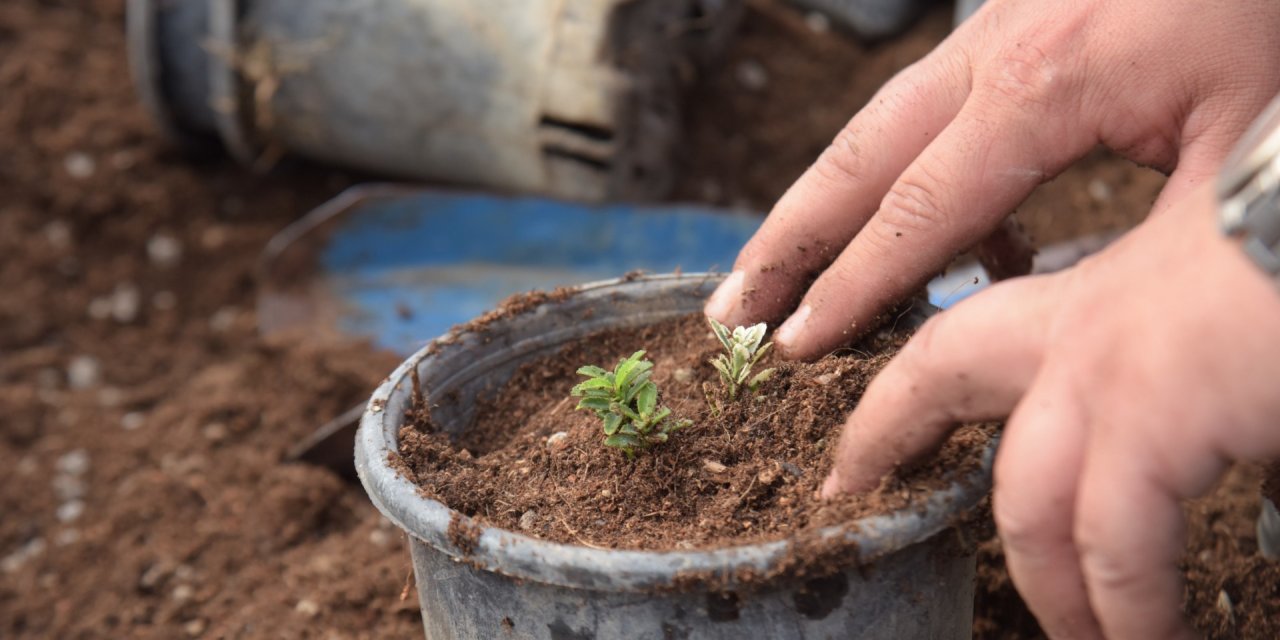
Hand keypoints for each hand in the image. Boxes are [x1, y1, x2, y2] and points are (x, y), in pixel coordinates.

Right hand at [705, 0, 1279, 359]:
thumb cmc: (1273, 18)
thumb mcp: (1246, 137)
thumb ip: (1155, 231)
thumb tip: (1086, 317)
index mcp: (1046, 82)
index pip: (918, 210)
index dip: (851, 288)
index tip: (793, 346)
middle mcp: (998, 49)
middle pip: (859, 157)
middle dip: (787, 240)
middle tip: (726, 309)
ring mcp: (1000, 28)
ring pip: (879, 125)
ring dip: (818, 202)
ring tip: (771, 270)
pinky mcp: (1019, 23)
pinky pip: (933, 108)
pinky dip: (898, 176)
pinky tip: (920, 236)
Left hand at [820, 184, 1279, 637]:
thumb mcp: (1228, 306)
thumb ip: (1185, 371)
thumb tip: (1199, 428)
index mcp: (1108, 293)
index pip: (968, 335)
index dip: (905, 385)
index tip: (866, 431)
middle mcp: (1091, 320)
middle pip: (941, 370)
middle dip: (884, 427)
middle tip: (847, 486)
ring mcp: (1111, 364)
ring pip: (1024, 499)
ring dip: (1048, 584)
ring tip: (1077, 637)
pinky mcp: (1155, 412)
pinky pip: (1110, 543)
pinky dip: (1126, 608)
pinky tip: (1147, 637)